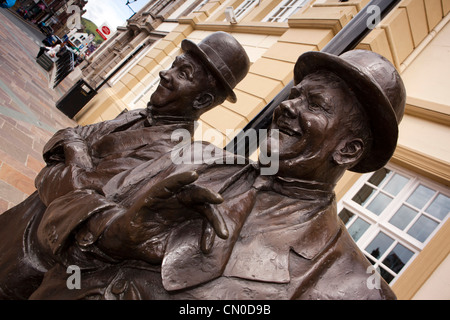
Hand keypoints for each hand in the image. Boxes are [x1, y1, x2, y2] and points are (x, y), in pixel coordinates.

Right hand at [100, 171, 228, 261]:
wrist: (125, 243)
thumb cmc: (150, 244)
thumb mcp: (172, 249)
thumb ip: (186, 249)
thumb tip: (202, 256)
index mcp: (187, 215)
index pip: (206, 217)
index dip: (211, 229)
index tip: (210, 246)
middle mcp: (181, 204)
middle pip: (203, 203)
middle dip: (215, 213)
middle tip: (224, 228)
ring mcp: (169, 199)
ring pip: (191, 191)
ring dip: (205, 194)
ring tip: (218, 199)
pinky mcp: (155, 195)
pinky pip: (169, 185)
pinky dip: (181, 179)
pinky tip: (193, 175)